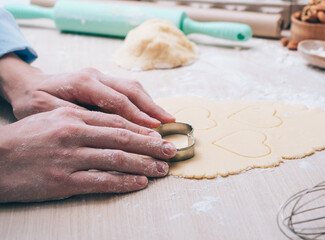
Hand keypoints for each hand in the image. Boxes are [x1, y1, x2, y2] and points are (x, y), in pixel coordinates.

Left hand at [0, 54, 173, 127]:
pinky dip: (143, 102)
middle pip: (131, 90)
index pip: (117, 100)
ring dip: (151, 104)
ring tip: (167, 119)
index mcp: (83, 83)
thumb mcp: (47, 112)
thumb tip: (108, 130)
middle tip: (169, 123)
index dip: (137, 116)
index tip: (154, 129)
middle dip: (152, 108)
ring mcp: (101, 77)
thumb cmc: (36, 101)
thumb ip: (77, 117)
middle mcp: (95, 76)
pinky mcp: (104, 82)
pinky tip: (152, 114)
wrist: (30, 86)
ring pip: (133, 88)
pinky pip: (128, 90)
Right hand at [0, 107, 176, 202]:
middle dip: (151, 146)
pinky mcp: (63, 181)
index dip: (142, 129)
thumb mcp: (54, 118)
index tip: (160, 135)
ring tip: (162, 170)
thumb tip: (115, 126)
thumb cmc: (26, 137)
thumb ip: (84, 119)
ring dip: (144, 165)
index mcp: (74, 116)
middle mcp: (74, 134)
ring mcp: (70, 158)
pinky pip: (101, 181)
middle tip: (170, 151)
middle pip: (123, 139)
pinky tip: (139, 183)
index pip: (117, 122)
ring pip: (117, 160)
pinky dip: (124, 182)